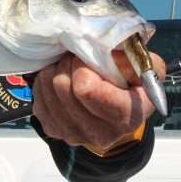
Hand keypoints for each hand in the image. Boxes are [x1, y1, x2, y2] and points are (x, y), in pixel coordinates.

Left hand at [32, 49, 165, 151]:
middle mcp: (101, 133)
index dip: (83, 66)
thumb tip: (104, 45)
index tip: (89, 58)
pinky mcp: (55, 131)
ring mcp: (74, 135)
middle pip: (62, 87)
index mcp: (126, 116)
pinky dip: (45, 83)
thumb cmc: (132, 81)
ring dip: (56, 71)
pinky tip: (61, 79)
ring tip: (70, 67)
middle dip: (68, 64)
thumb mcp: (142, 64)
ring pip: (47, 90)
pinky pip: (38, 99)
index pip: (85, 88)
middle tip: (77, 58)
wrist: (120, 108)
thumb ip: (130, 55)